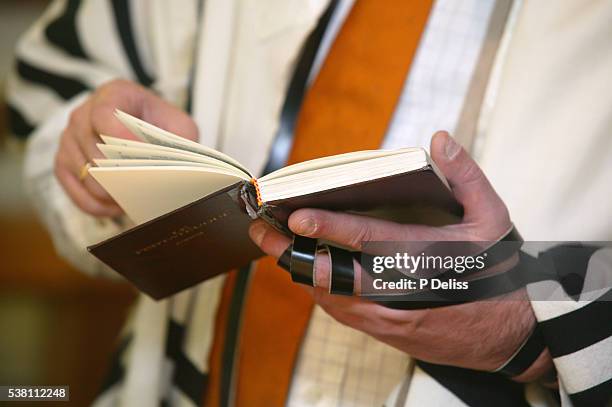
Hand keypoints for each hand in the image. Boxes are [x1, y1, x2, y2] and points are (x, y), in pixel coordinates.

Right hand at [55, 79, 198, 216]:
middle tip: (149, 188)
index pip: (105, 115)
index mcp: (114, 95)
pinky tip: (121, 204)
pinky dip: (103, 207)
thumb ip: (179, 140)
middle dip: (126, 176)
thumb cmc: (161, 127)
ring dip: (117, 194)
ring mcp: (69, 140)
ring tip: (139, 195)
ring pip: (90, 179)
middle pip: (97, 153)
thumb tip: (172, 169)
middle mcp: (84, 114)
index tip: (142, 159)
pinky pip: (80, 196)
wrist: (143, 130)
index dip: (122, 139)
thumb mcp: (178, 126)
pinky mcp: (63, 165)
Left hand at [249, 132, 552, 378]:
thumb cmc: (498, 274)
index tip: (296, 217)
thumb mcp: (494, 219)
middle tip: (264, 231)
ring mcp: (392, 318)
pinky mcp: (387, 333)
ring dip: (302, 272)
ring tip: (275, 245)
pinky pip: (344, 314)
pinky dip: (321, 292)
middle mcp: (402, 292)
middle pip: (335, 275)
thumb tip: (439, 140)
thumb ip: (467, 177)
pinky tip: (307, 273)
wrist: (508, 336)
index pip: (368, 241)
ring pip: (333, 298)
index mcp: (427, 259)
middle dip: (294, 253)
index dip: (330, 229)